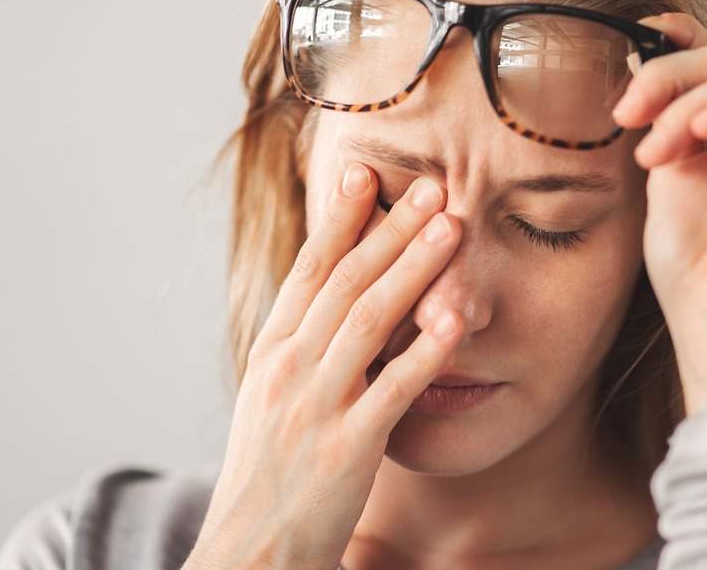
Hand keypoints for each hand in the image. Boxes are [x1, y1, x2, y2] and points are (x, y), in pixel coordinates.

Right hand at [184, 164, 462, 569]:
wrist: (249, 551)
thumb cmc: (269, 476)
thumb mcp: (272, 401)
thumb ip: (303, 351)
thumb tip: (336, 302)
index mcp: (271, 353)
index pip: (308, 271)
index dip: (339, 220)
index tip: (365, 173)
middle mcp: (289, 369)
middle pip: (344, 282)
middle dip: (389, 228)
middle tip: (431, 185)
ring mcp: (317, 405)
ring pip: (369, 320)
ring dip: (412, 267)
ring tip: (451, 226)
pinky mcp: (348, 447)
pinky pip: (394, 389)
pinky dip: (425, 352)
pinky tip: (456, 320)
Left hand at [613, 12, 706, 415]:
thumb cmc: (694, 264)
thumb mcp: (665, 170)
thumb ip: (666, 114)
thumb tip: (643, 54)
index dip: (676, 42)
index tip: (636, 31)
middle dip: (666, 79)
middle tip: (627, 112)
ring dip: (685, 108)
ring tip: (657, 154)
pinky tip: (701, 134)